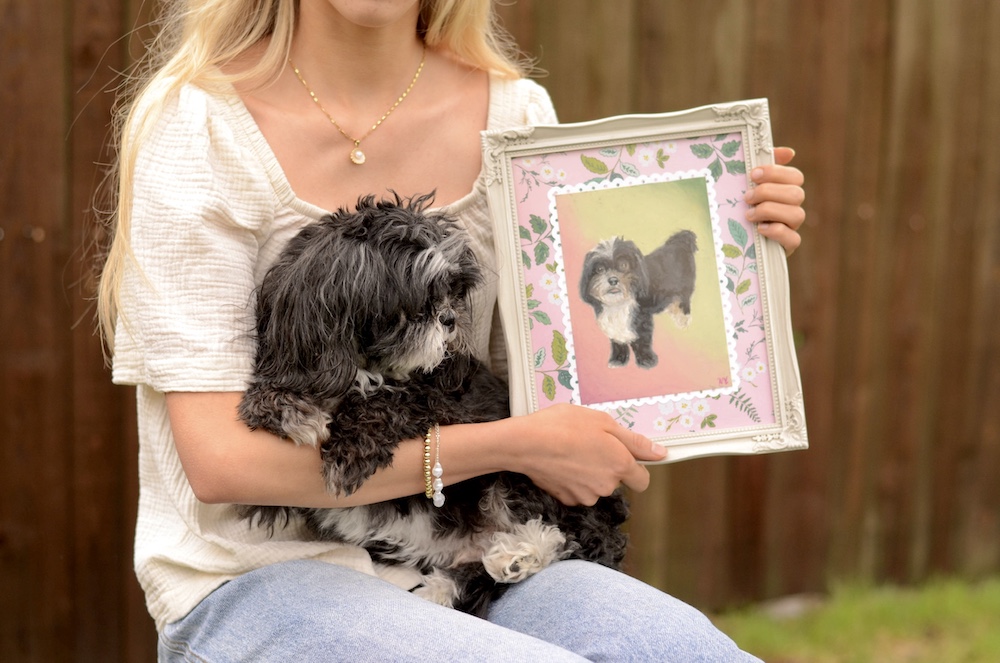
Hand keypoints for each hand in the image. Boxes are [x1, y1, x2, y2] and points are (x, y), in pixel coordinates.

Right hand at [510, 404, 666, 505]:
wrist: (525, 443)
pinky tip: (560, 462)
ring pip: (595, 486)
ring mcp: (586, 495)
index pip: (642, 480)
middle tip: (588, 442)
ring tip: (570, 451)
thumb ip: (634, 441)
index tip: (623, 455)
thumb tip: (661, 453)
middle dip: (606, 465)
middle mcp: (606, 486)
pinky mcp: (566, 500)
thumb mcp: (603, 422)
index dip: (635, 467)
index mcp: (620, 465)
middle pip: (615, 480)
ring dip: (588, 472)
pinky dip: (572, 480)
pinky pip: (577, 490)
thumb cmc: (563, 426)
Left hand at [744, 146, 805, 254]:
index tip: (752, 174)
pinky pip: (793, 239)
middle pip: (797, 194)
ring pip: (797, 214)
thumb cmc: (743, 207)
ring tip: (749, 214)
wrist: (735, 242)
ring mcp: (792, 227)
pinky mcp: (787, 246)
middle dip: (768, 192)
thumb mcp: (748, 186)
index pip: (795, 176)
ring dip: (770, 211)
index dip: (775, 173)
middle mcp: (793, 207)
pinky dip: (776, 231)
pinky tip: (760, 229)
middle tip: (747, 197)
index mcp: (786, 190)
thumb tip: (788, 152)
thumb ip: (763, 167)